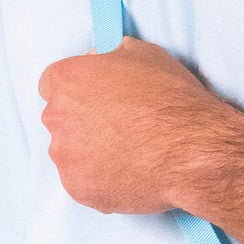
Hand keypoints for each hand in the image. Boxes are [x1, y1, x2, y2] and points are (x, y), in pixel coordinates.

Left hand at [37, 36, 241, 214]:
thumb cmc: (172, 100)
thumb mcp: (145, 55)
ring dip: (92, 152)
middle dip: (83, 122)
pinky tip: (131, 171)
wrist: (192, 149)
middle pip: (60, 119)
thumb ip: (113, 56)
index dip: (76, 90)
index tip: (92, 98)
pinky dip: (102, 179)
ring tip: (130, 152)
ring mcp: (65, 156)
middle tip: (119, 128)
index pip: (52, 83)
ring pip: (71, 153)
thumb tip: (103, 59)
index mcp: (68, 80)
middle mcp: (57, 117)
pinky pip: (84, 182)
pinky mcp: (77, 188)